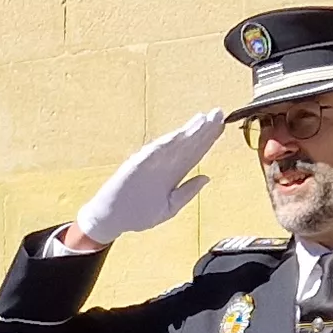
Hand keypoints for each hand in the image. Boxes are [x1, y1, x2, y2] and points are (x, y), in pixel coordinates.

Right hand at [66, 107, 228, 247]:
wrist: (110, 220)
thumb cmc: (138, 214)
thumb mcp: (169, 208)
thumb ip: (187, 192)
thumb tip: (207, 177)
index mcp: (174, 174)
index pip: (195, 153)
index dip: (208, 140)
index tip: (222, 126)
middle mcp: (164, 165)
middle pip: (188, 144)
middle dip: (204, 129)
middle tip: (219, 112)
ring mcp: (151, 163)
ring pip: (174, 144)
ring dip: (189, 131)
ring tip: (204, 118)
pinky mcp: (137, 165)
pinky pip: (155, 152)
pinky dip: (168, 143)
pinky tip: (181, 134)